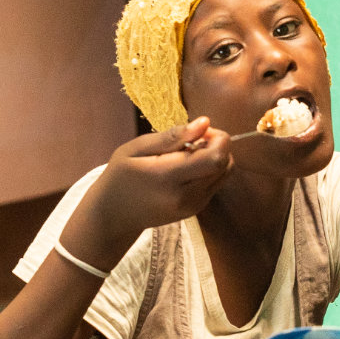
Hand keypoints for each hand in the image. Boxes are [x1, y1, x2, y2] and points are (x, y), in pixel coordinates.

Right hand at [59, 117, 233, 268]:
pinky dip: (211, 170)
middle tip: (195, 140)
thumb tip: (205, 122)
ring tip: (190, 153)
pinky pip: (218, 183)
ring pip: (226, 173)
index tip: (200, 131)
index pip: (215, 157)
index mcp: (168, 177)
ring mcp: (195, 205)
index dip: (217, 138)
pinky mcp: (198, 209)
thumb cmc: (120, 177)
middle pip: (225, 164)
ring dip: (217, 157)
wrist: (114, 216)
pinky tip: (189, 168)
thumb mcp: (137, 149)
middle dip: (218, 145)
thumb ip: (173, 136)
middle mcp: (187, 195)